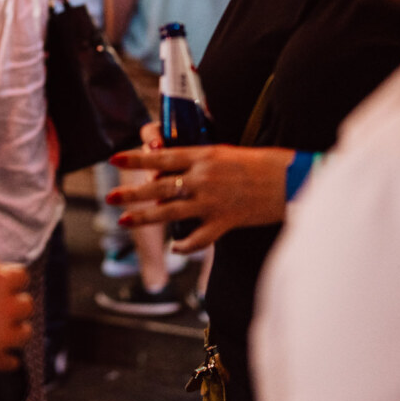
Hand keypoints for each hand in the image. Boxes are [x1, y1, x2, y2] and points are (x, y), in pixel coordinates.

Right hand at [0, 265, 31, 375]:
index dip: (13, 279)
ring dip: (16, 332)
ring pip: (26, 333)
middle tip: (2, 308)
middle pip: (27, 304)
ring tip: (2, 332)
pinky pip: (12, 361)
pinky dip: (6, 359)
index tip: (5, 283)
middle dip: (16, 306)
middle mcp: (3, 306)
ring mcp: (1, 335)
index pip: (21, 275)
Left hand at [107, 144, 293, 252]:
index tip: (114, 158)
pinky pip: (198, 238)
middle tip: (109, 197)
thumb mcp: (225, 152)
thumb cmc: (260, 163)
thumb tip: (168, 167)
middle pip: (158, 186)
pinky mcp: (225, 221)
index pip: (162, 156)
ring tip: (123, 222)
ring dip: (144, 218)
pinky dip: (185, 245)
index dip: (136, 158)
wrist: (290, 181)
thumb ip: (198, 160)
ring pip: (169, 212)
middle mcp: (203, 178)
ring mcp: (212, 201)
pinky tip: (175, 247)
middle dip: (131, 193)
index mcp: (203, 156)